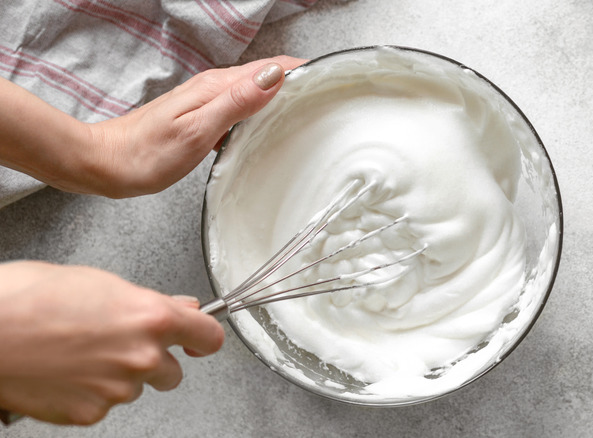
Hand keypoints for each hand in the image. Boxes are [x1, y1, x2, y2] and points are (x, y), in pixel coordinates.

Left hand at [0, 56, 306, 197]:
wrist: (108, 163)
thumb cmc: (148, 154)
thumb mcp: (198, 130)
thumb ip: (237, 102)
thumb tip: (273, 76)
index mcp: (216, 86)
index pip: (270, 67)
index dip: (302, 69)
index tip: (330, 77)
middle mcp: (214, 87)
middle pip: (266, 75)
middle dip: (299, 78)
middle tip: (329, 93)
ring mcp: (208, 101)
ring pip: (256, 89)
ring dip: (283, 93)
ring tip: (309, 106)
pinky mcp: (203, 116)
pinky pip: (242, 106)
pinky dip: (263, 109)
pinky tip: (270, 124)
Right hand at [0, 261, 223, 424]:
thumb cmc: (29, 298)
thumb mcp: (99, 282)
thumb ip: (147, 300)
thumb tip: (178, 305)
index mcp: (151, 318)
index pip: (208, 336)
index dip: (202, 336)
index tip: (198, 338)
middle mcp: (142, 357)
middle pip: (173, 371)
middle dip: (155, 360)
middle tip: (119, 344)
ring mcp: (118, 389)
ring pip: (136, 388)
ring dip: (120, 376)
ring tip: (81, 354)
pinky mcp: (91, 414)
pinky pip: (104, 405)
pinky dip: (90, 393)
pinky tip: (66, 372)